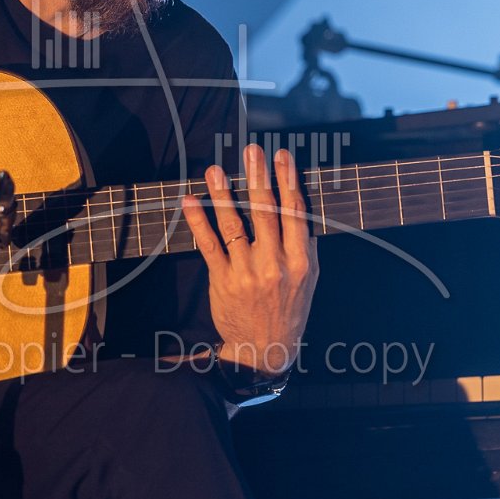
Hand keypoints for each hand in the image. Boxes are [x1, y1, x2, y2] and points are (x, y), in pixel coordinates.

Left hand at [180, 144, 318, 375]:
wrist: (265, 349)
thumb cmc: (289, 308)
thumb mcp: (308, 278)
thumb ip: (304, 244)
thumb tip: (296, 204)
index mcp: (301, 261)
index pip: (294, 212)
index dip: (287, 180)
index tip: (282, 155)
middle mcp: (275, 264)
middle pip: (265, 212)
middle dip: (258, 177)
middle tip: (252, 150)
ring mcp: (247, 272)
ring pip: (234, 224)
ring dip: (223, 193)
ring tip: (216, 169)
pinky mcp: (222, 280)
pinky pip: (209, 244)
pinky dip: (198, 220)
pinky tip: (191, 201)